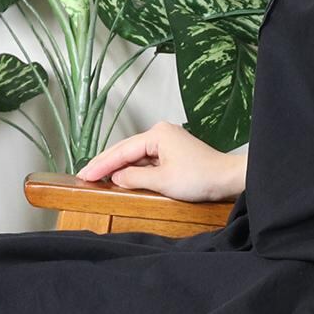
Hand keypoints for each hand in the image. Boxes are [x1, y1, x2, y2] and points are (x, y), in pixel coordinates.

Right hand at [76, 121, 245, 203]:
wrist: (229, 179)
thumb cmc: (202, 177)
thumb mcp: (163, 181)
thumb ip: (135, 178)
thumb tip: (116, 177)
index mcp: (157, 134)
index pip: (122, 151)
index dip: (102, 165)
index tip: (85, 175)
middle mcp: (161, 133)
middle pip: (126, 150)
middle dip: (106, 164)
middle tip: (85, 175)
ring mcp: (168, 142)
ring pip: (136, 156)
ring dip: (119, 167)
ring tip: (98, 177)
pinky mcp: (174, 153)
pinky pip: (148, 160)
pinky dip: (135, 169)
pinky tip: (123, 178)